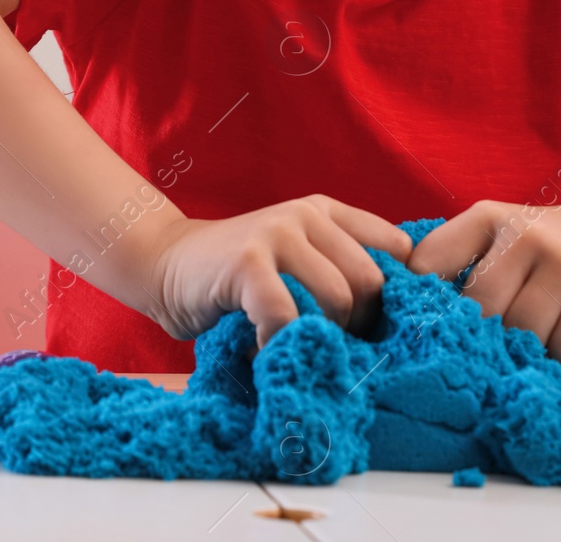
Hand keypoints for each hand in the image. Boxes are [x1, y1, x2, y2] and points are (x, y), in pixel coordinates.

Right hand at [146, 195, 411, 344]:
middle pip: (372, 279)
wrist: (163, 263)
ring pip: (337, 297)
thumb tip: (390, 321)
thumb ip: (335, 269)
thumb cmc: (236, 276)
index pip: (396, 246)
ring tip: (296, 345)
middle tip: (328, 343)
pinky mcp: (247, 262)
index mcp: (327, 211)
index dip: (392, 293)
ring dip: (322, 336)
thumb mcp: (295, 257)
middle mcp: (307, 215)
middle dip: (359, 322)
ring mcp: (276, 234)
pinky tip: (264, 349)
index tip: (369, 324)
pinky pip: (286, 314)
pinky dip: (281, 342)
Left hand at [408, 199, 560, 365]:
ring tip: (528, 336)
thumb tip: (392, 316)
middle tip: (489, 339)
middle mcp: (528, 235)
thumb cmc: (530, 252)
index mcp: (487, 218)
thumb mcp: (486, 238)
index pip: (431, 266)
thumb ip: (445, 264)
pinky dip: (560, 354)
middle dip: (483, 332)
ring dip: (524, 347)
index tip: (429, 324)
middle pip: (483, 309)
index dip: (424, 303)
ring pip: (524, 334)